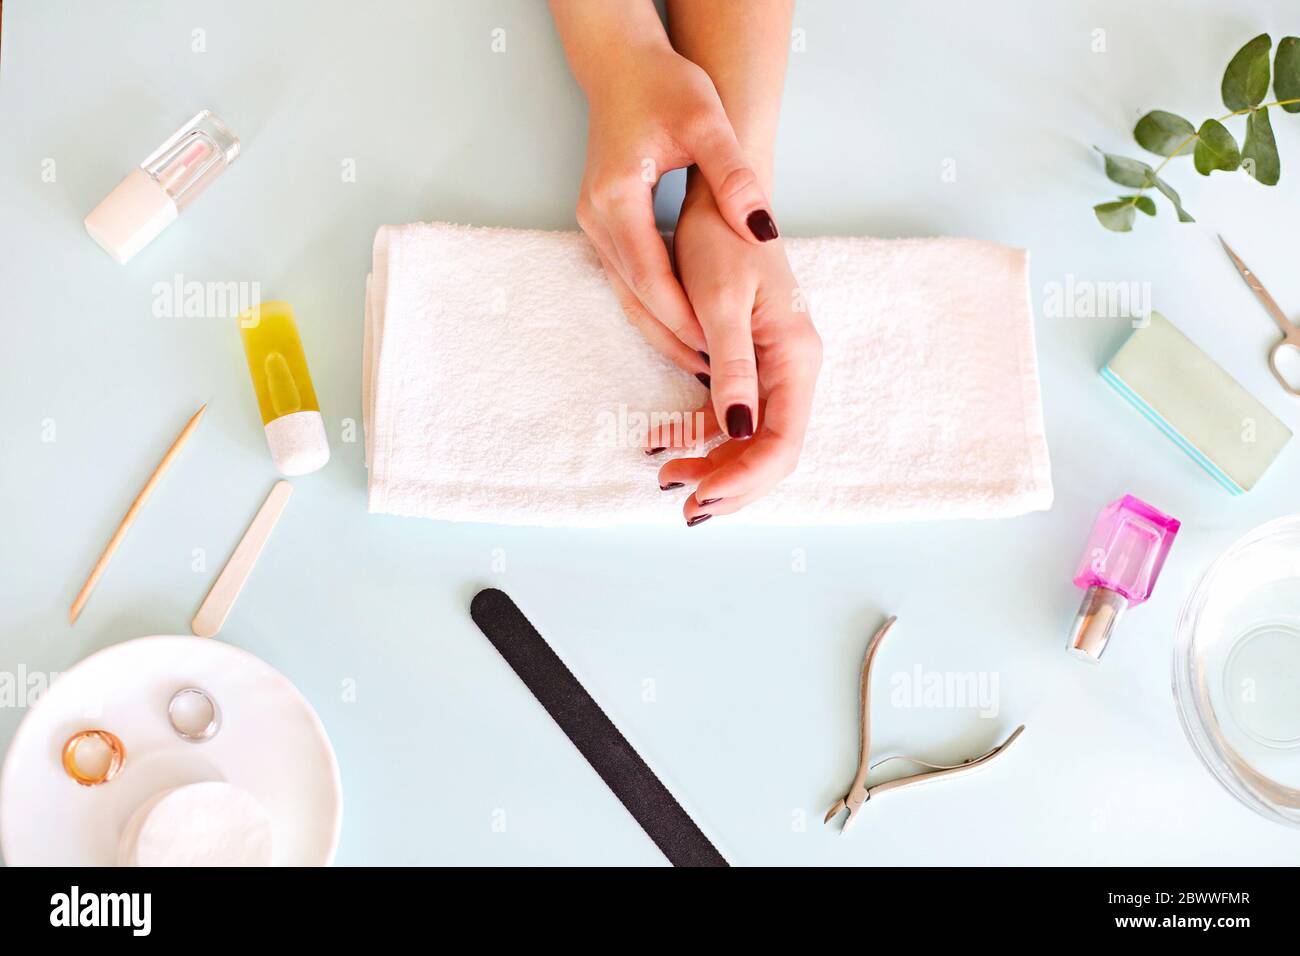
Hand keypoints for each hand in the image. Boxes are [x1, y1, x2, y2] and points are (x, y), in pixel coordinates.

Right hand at [574, 42, 779, 374]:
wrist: (623, 65)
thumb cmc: (665, 86)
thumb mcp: (707, 123)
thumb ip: (735, 177)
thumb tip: (763, 228)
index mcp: (616, 197)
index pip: (651, 276)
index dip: (685, 317)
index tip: (719, 349)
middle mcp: (596, 218)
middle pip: (636, 297)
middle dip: (677, 337)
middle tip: (718, 375)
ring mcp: (593, 225)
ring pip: (628, 296)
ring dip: (666, 329)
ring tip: (709, 364)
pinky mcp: (601, 226)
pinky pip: (627, 281)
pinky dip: (657, 308)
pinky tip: (690, 328)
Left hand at [654, 173, 821, 523]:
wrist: (721, 198)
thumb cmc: (722, 240)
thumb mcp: (719, 303)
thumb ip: (734, 369)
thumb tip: (741, 431)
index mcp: (795, 358)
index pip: (782, 443)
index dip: (744, 479)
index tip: (699, 495)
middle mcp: (792, 369)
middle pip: (772, 452)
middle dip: (728, 483)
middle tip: (679, 500)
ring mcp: (773, 369)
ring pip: (752, 441)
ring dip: (712, 465)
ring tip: (665, 473)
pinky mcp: (750, 364)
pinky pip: (734, 416)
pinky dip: (702, 435)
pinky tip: (665, 440)